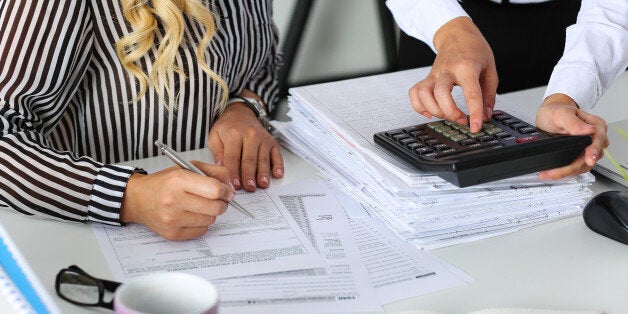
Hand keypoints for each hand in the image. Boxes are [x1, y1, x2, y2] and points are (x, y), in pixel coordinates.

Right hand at [120, 162, 234, 240]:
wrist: (139, 199)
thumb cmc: (165, 182)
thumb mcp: (188, 167)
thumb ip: (214, 172)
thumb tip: (231, 187)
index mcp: (178, 180)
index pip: (215, 190)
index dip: (225, 191)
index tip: (226, 191)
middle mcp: (174, 201)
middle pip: (215, 208)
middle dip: (222, 203)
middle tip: (217, 199)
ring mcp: (172, 220)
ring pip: (210, 220)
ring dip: (210, 213)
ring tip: (199, 206)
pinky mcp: (173, 234)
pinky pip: (201, 231)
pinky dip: (201, 223)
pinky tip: (191, 215)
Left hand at [208, 92, 283, 191]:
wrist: (241, 113)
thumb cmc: (227, 128)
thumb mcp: (215, 137)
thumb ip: (217, 153)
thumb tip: (221, 169)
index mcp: (234, 134)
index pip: (233, 157)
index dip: (233, 173)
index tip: (234, 185)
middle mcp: (250, 135)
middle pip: (249, 159)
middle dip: (249, 175)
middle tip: (249, 188)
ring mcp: (263, 139)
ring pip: (263, 159)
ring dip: (263, 173)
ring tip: (263, 185)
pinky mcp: (272, 142)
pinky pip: (276, 155)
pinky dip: (278, 165)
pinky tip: (277, 174)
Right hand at [409, 17, 497, 132]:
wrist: (456, 33)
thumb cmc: (474, 49)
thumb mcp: (490, 69)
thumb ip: (488, 94)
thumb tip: (485, 115)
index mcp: (467, 67)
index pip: (471, 93)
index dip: (474, 113)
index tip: (475, 127)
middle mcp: (447, 70)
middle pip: (441, 94)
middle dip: (451, 113)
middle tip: (462, 119)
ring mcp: (434, 74)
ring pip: (424, 95)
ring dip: (434, 111)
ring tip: (447, 114)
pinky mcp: (427, 78)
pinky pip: (414, 94)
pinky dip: (419, 106)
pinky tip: (430, 111)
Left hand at [535, 93, 608, 179]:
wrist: (548, 116)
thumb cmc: (556, 112)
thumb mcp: (561, 114)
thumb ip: (573, 122)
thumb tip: (588, 130)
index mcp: (596, 126)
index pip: (598, 141)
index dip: (593, 151)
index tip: (589, 159)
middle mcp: (595, 138)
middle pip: (590, 157)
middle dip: (573, 167)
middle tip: (556, 172)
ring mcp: (589, 149)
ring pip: (584, 166)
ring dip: (567, 172)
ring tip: (550, 173)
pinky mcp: (581, 156)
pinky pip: (577, 168)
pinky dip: (565, 172)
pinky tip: (554, 172)